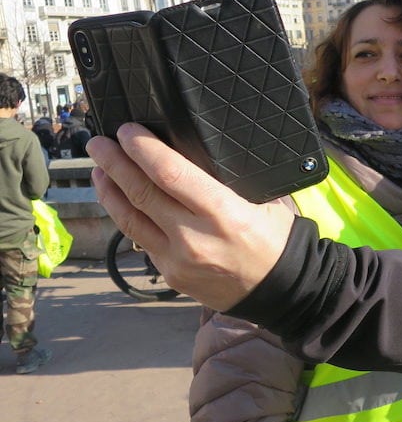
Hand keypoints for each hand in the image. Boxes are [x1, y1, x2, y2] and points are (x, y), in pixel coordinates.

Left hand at [87, 124, 294, 310]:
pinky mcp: (171, 275)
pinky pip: (141, 240)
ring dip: (109, 190)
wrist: (282, 291)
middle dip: (114, 163)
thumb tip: (195, 154)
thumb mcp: (264, 201)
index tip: (128, 131)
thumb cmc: (277, 240)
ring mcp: (178, 260)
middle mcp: (194, 237)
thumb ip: (227, 182)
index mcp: (222, 212)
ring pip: (129, 219)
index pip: (169, 173)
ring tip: (99, 169)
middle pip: (140, 193)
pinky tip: (120, 202)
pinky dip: (126, 216)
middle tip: (99, 143)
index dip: (142, 149)